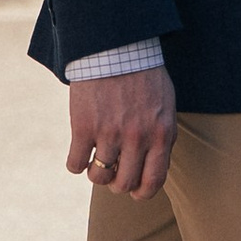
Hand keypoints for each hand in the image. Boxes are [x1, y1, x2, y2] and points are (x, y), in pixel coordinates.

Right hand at [67, 67, 176, 200]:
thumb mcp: (165, 106)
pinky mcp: (84, 126)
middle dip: (116, 183)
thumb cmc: (144, 76)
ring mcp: (109, 133)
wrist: (117, 47)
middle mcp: (137, 138)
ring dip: (96, 173)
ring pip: (98, 177)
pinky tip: (79, 153)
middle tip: (112, 172)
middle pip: (123, 184)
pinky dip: (75, 163)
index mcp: (161, 134)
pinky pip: (75, 163)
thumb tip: (154, 167)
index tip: (134, 191)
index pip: (153, 181)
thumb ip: (162, 137)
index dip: (141, 193)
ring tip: (96, 160)